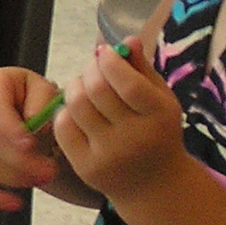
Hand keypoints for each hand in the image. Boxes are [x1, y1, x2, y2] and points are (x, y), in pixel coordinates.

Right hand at [0, 66, 64, 210]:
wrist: (14, 106)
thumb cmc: (30, 98)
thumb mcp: (43, 89)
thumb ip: (43, 100)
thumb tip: (36, 124)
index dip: (11, 129)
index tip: (33, 145)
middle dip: (23, 161)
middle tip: (51, 171)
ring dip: (16, 178)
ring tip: (44, 178)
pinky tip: (16, 203)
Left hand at [52, 37, 187, 202]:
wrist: (154, 186)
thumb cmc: (157, 132)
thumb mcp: (161, 100)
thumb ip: (143, 69)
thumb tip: (127, 39)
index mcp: (159, 117)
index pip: (128, 83)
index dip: (110, 61)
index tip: (105, 54)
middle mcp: (134, 139)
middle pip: (97, 91)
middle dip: (90, 70)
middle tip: (93, 68)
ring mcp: (108, 156)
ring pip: (76, 106)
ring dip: (75, 86)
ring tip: (84, 86)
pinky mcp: (86, 168)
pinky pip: (64, 127)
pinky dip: (66, 111)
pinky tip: (78, 111)